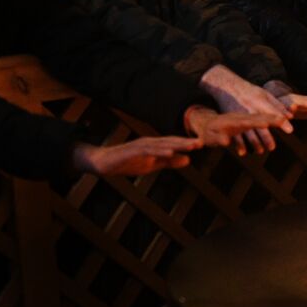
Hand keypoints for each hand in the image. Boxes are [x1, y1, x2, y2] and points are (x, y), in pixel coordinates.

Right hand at [71, 136, 200, 175]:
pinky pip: (147, 151)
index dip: (188, 144)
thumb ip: (169, 162)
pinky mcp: (131, 151)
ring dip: (177, 145)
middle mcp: (149, 143)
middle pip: (171, 142)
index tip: (204, 144)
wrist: (103, 163)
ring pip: (161, 145)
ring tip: (190, 146)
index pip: (175, 144)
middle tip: (202, 142)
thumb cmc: (128, 162)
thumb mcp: (152, 165)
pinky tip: (169, 153)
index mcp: (155, 146)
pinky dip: (159, 151)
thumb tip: (188, 160)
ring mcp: (140, 146)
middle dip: (186, 142)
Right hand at [197, 65, 291, 152]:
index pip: (273, 112)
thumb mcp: (265, 94)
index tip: (290, 130)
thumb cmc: (250, 91)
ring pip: (247, 130)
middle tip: (272, 148)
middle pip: (259, 124)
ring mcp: (240, 115)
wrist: (228, 86)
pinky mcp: (231, 120)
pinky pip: (235, 132)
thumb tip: (291, 116)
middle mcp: (250, 109)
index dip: (281, 121)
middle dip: (266, 136)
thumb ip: (278, 106)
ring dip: (254, 142)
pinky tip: (243, 152)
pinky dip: (239, 143)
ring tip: (261, 151)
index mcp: (260, 102)